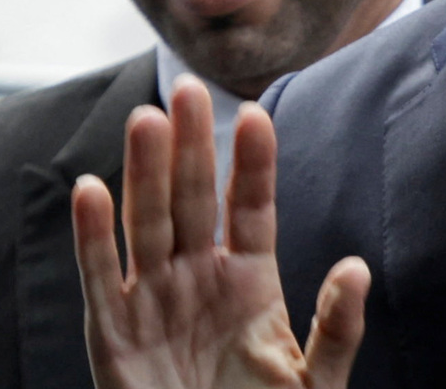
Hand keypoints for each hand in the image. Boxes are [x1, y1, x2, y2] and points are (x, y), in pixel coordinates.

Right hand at [72, 76, 369, 388]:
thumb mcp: (317, 383)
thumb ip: (337, 328)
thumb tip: (356, 267)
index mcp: (250, 281)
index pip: (251, 208)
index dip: (252, 164)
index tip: (256, 116)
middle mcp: (198, 278)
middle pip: (193, 200)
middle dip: (190, 146)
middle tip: (188, 87)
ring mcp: (154, 301)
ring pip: (148, 225)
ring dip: (144, 174)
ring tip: (147, 120)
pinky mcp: (113, 336)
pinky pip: (100, 279)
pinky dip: (92, 238)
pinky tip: (89, 190)